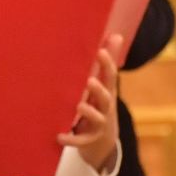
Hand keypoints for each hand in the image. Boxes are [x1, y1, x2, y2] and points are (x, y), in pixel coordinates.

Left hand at [59, 48, 119, 169]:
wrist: (103, 140)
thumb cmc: (99, 104)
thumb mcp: (105, 85)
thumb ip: (107, 61)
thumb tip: (117, 34)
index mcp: (107, 92)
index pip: (110, 77)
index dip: (107, 64)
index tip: (100, 52)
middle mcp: (105, 107)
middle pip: (106, 98)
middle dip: (98, 90)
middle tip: (89, 81)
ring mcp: (98, 124)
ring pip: (96, 118)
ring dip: (88, 112)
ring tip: (79, 106)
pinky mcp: (88, 139)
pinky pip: (81, 141)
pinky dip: (70, 139)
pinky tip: (58, 136)